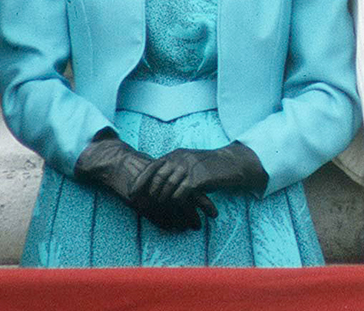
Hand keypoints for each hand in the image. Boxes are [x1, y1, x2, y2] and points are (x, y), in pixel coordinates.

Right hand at [73, 136, 211, 230]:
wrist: (119, 164)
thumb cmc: (143, 167)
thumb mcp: (161, 170)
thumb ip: (176, 179)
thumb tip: (194, 191)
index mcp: (172, 175)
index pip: (192, 191)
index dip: (204, 202)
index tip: (213, 212)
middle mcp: (164, 185)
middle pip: (186, 200)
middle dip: (199, 212)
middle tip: (211, 219)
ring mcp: (152, 194)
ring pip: (173, 210)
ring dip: (185, 220)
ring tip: (196, 227)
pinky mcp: (141, 201)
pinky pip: (156, 216)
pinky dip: (166, 223)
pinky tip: (174, 229)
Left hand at [136, 142, 267, 217]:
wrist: (232, 164)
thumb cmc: (210, 167)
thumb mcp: (190, 163)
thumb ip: (175, 168)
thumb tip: (157, 182)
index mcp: (176, 155)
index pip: (152, 166)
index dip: (140, 180)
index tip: (131, 193)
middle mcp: (180, 159)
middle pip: (157, 178)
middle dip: (148, 193)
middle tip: (142, 206)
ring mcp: (189, 168)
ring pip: (167, 187)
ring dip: (162, 200)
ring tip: (158, 209)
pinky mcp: (198, 178)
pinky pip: (181, 193)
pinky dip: (176, 202)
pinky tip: (176, 207)